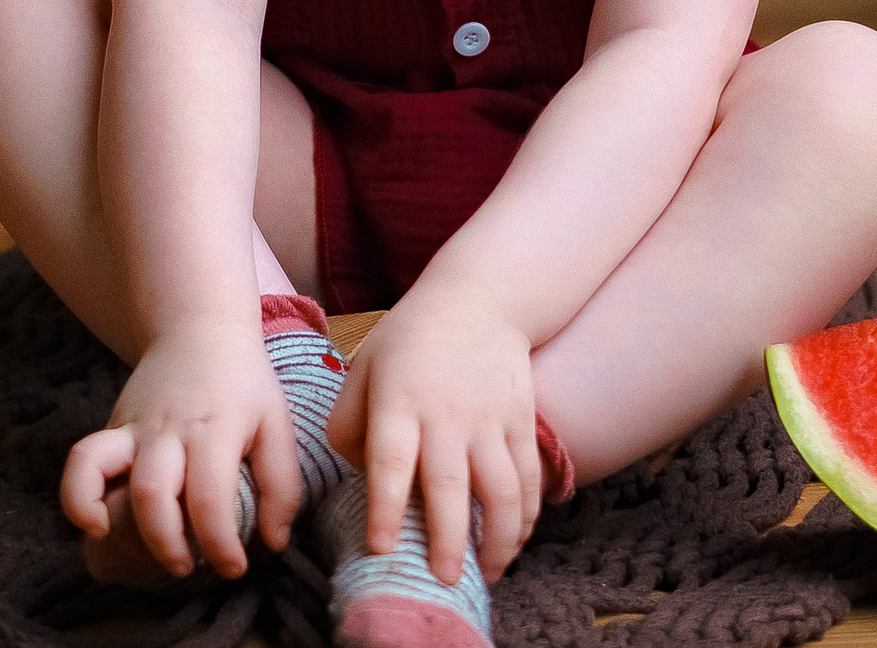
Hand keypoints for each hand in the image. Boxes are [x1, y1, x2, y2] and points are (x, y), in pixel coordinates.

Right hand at [61, 320, 300, 578]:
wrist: (200, 329)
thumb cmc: (243, 384)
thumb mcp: (277, 425)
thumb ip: (282, 485)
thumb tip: (273, 543)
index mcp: (216, 429)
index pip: (210, 498)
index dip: (220, 545)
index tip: (234, 568)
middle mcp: (169, 428)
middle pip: (152, 493)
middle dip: (166, 545)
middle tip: (190, 568)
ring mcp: (133, 426)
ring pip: (104, 474)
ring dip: (116, 524)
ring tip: (139, 557)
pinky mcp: (112, 428)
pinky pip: (82, 462)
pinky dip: (77, 497)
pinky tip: (94, 526)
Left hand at [326, 290, 539, 581]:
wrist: (480, 298)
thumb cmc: (410, 340)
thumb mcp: (363, 367)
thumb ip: (348, 423)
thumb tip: (357, 475)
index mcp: (398, 400)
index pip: (391, 460)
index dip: (387, 507)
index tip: (384, 548)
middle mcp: (446, 413)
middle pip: (450, 484)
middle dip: (448, 538)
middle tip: (443, 579)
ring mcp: (490, 418)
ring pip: (502, 488)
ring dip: (498, 538)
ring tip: (487, 573)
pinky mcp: (522, 420)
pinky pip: (529, 476)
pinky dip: (527, 515)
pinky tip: (514, 542)